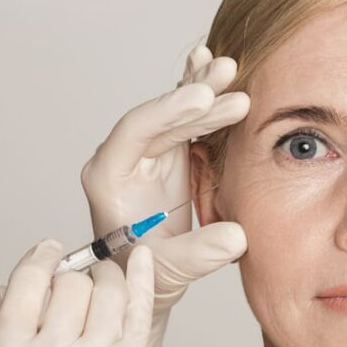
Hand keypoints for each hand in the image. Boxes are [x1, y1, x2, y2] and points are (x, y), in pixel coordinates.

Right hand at [0, 239, 154, 346]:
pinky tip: (144, 258)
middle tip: (81, 285)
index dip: (43, 258)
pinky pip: (140, 311)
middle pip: (72, 283)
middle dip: (76, 277)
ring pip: (109, 290)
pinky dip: (144, 278)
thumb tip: (11, 286)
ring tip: (106, 286)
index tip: (51, 251)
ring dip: (109, 278)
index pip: (29, 279)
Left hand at [80, 43, 249, 325]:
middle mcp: (124, 158)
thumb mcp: (169, 270)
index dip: (170, 111)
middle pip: (160, 116)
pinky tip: (212, 66)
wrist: (144, 281)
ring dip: (204, 91)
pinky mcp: (169, 156)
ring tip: (230, 69)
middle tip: (229, 79)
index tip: (204, 97)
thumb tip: (237, 237)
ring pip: (174, 113)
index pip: (136, 131)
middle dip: (196, 97)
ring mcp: (147, 154)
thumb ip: (198, 254)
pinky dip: (201, 97)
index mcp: (108, 177)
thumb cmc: (144, 277)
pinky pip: (185, 119)